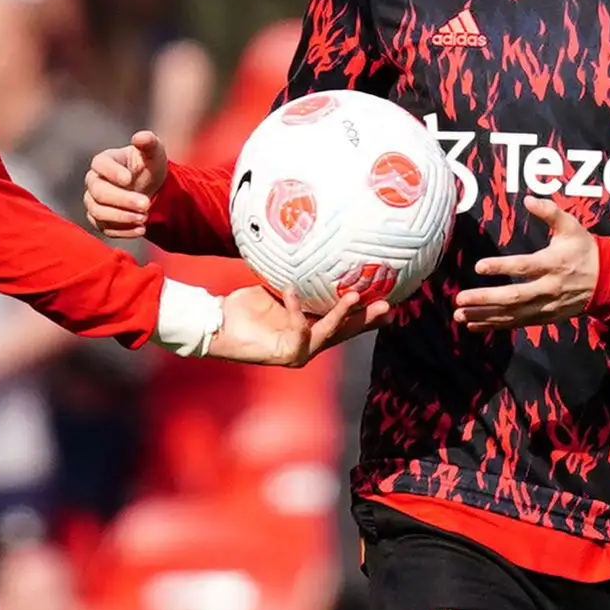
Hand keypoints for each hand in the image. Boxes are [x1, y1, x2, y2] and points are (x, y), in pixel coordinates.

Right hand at [85, 129, 170, 238]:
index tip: (130, 179)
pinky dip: (123, 231)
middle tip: (146, 204)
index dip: (112, 172)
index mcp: (104, 161)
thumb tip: (140, 137)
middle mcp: (94, 181)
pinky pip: (105, 229)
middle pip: (99, 193)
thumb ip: (149, 143)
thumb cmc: (149, 165)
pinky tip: (142, 229)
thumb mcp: (154, 152)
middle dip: (122, 200)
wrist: (149, 188)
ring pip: (98, 213)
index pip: (99, 164)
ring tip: (145, 218)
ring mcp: (93, 202)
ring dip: (122, 217)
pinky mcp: (99, 220)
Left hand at [205, 281, 389, 365]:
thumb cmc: (243, 307)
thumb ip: (297, 281)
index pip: (345, 320)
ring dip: (341, 316)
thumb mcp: (276, 289)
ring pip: (328, 333)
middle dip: (367, 319)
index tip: (390, 299)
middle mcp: (309, 340)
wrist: (218, 324)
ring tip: (353, 297)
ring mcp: (300, 350)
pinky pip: (299, 329)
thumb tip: (313, 253)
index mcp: (310, 325)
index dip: (367, 313)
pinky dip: (295, 309)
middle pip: (346, 331)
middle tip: (387, 307)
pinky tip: (291, 291)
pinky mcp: (287, 355)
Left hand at [456, 196, 599, 332]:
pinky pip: (517, 323)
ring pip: (512, 315)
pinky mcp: (545, 317)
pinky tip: (474, 325)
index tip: (478, 267)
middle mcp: (549, 288)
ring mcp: (546, 306)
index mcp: (554, 263)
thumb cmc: (584, 249)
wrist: (607, 281)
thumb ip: (550, 212)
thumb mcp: (571, 226)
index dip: (501, 267)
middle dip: (485, 299)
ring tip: (459, 315)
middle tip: (460, 298)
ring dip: (484, 316)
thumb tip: (529, 199)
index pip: (525, 267)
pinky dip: (495, 326)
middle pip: (514, 297)